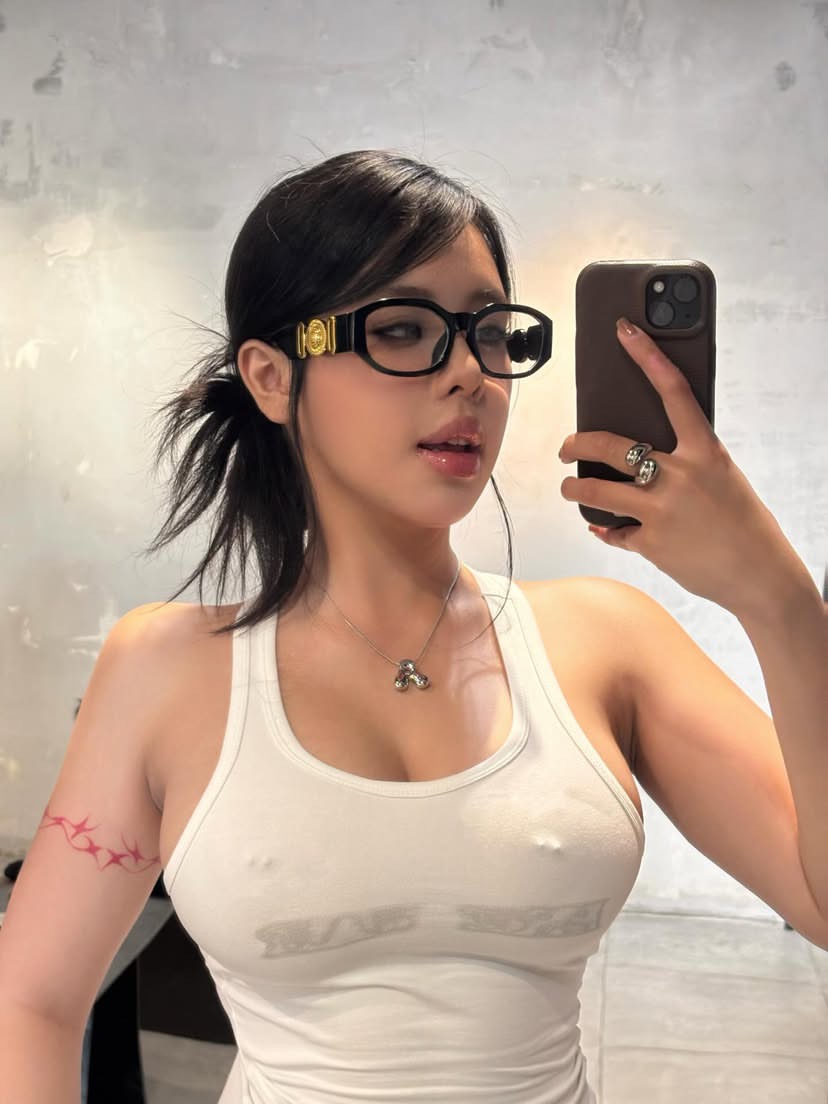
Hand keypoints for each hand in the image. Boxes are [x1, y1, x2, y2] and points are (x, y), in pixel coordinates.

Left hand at [558, 318, 804, 617]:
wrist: (760, 574)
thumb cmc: (742, 521)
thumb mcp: (721, 476)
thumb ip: (687, 460)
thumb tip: (643, 454)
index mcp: (705, 450)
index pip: (672, 391)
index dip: (646, 356)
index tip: (624, 331)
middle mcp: (681, 475)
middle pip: (610, 446)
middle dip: (576, 444)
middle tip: (565, 447)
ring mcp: (662, 511)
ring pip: (596, 491)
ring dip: (574, 489)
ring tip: (569, 487)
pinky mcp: (651, 543)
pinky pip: (614, 532)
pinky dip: (608, 531)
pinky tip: (607, 528)